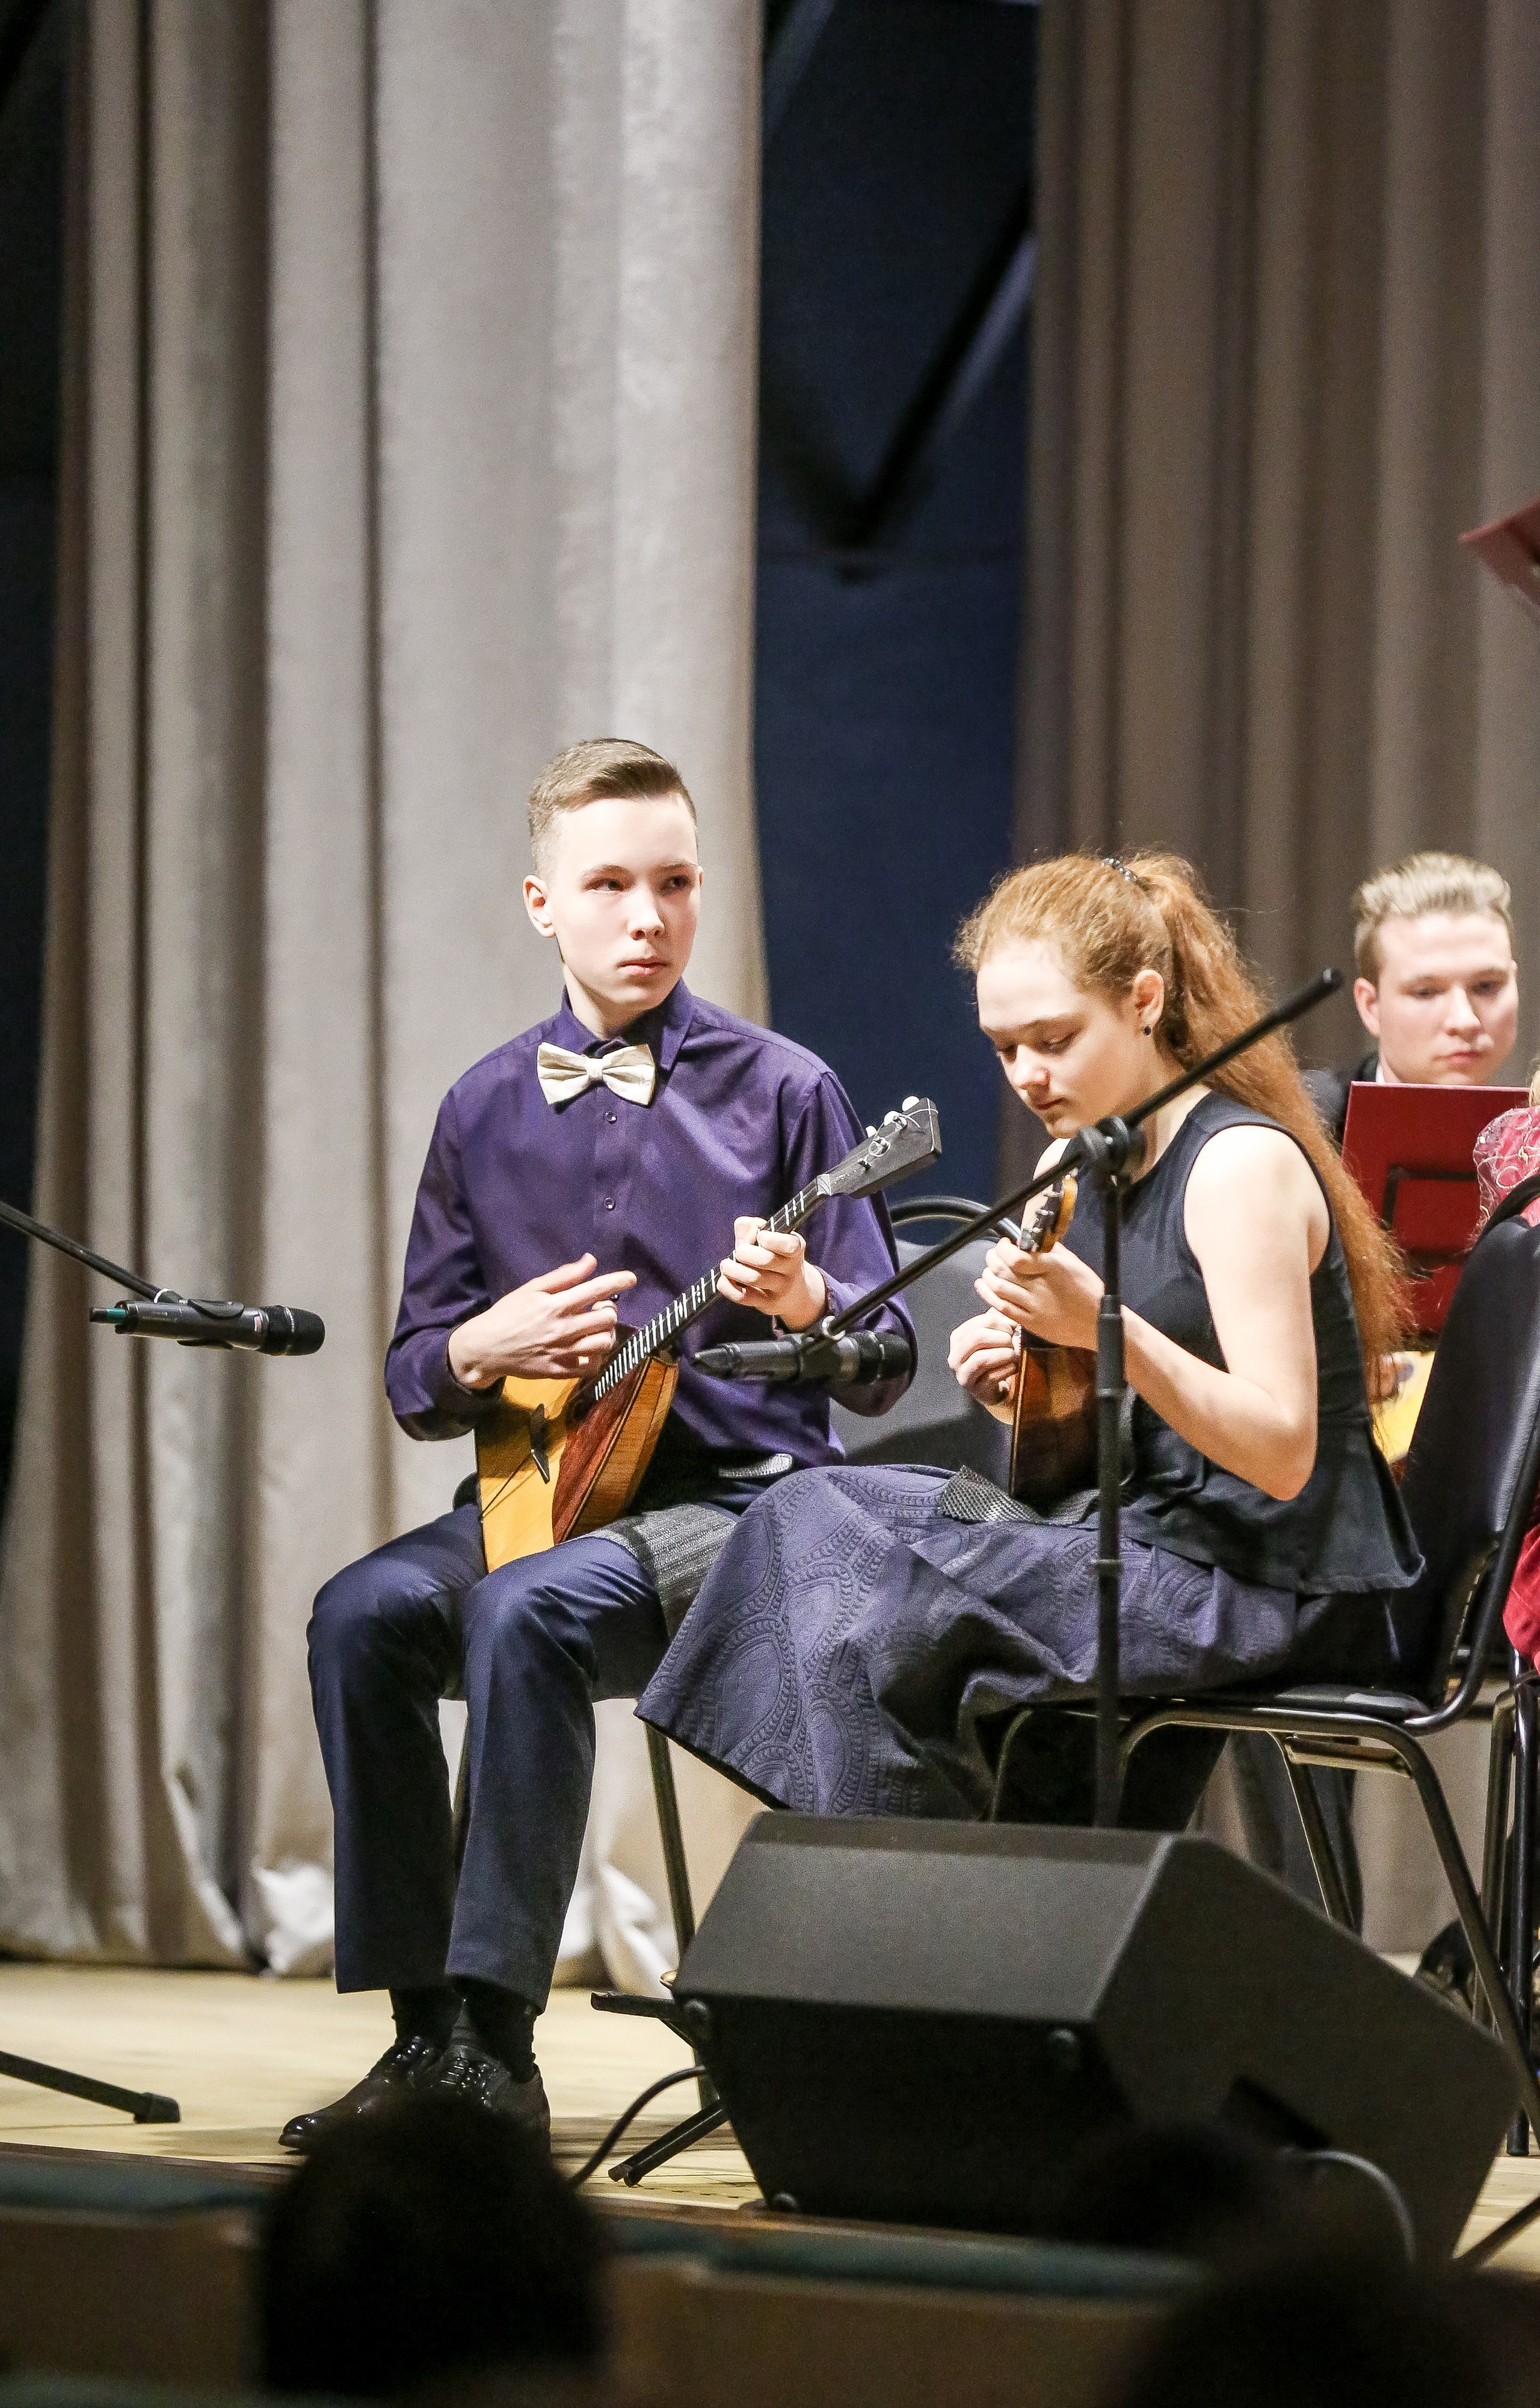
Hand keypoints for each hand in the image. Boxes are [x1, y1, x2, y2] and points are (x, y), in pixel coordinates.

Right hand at [448, 1254, 636, 1387]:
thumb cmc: (507, 1314)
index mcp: (555, 1305)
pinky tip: (588, 1348)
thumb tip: (590, 1261)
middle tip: (599, 1308)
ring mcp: (562, 1353)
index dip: (617, 1281)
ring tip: (595, 1328)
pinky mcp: (559, 1371)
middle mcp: (562, 1329)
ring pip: (603, 1343)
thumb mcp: (531, 1289)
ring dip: (606, 1333)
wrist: (486, 1348)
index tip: (631, 1278)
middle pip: (606, 1319)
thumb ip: (563, 1276)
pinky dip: (597, 1357)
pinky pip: (592, 1367)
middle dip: (609, 1310)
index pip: (595, 1290)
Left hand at [717, 1217, 827, 1328]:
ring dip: (732, 1269)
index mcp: (795, 1249)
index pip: (789, 1245)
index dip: (771, 1239)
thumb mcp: (773, 1240)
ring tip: (726, 1265)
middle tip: (739, 1251)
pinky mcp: (767, 1303)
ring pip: (753, 1278)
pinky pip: (742, 1297)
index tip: (760, 1236)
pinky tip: (725, 1279)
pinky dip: (727, 1286)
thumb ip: (754, 1227)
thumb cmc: (777, 1259)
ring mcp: (780, 1289)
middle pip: (767, 1260)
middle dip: (745, 1252)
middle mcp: (791, 1270)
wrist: (794, 1294)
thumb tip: (742, 1225)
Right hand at [947, 1309, 1019, 1417]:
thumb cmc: (994, 1357)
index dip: (1001, 1323)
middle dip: (1001, 1338)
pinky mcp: (975, 1390)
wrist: (993, 1387)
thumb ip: (999, 1321)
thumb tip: (1011, 1314)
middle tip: (1014, 1342)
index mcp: (958, 1338)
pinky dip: (1007, 1369)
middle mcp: (955, 1356)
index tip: (1013, 1329)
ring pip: (981, 1359)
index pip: (980, 1322)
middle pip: (977, 1337)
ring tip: (1014, 1354)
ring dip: (1004, 1354)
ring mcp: (963, 1374)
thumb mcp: (993, 1336)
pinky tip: (1014, 1366)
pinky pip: (991, 1377)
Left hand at [975, 1234, 1102, 1352]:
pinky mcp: (1030, 1322)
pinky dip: (988, 1295)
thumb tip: (1034, 1240)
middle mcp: (1041, 1288)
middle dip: (993, 1258)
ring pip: (999, 1288)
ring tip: (989, 1269)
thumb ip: (1053, 1251)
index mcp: (1053, 1269)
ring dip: (988, 1276)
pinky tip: (983, 1286)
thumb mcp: (1075, 1264)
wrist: (1097, 1325)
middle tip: (994, 1254)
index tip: (1004, 1243)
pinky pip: (1002, 1307)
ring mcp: (1034, 1307)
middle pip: (1003, 1271)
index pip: (1017, 1258)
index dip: (1003, 1249)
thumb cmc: (1089, 1291)